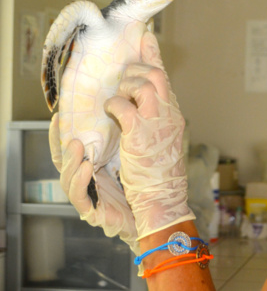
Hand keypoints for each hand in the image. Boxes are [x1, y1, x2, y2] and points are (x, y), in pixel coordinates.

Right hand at [49, 114, 139, 254]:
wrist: (157, 211)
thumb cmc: (144, 181)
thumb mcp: (131, 152)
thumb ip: (120, 135)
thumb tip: (120, 105)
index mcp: (92, 165)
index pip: (70, 148)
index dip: (59, 134)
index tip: (57, 116)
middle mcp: (85, 180)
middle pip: (62, 162)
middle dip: (59, 144)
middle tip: (60, 126)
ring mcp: (87, 196)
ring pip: (67, 178)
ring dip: (70, 160)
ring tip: (76, 144)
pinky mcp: (93, 212)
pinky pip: (79, 196)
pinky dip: (80, 181)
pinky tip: (87, 168)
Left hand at [105, 31, 194, 239]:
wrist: (164, 196)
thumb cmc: (161, 173)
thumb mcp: (164, 138)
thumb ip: (156, 117)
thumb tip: (144, 101)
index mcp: (173, 113)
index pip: (164, 76)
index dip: (153, 53)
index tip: (146, 35)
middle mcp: (169, 113)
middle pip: (155, 73)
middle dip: (134, 71)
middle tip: (124, 83)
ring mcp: (157, 121)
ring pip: (143, 82)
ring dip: (125, 87)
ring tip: (119, 102)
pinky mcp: (141, 133)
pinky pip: (124, 104)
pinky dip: (114, 105)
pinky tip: (112, 114)